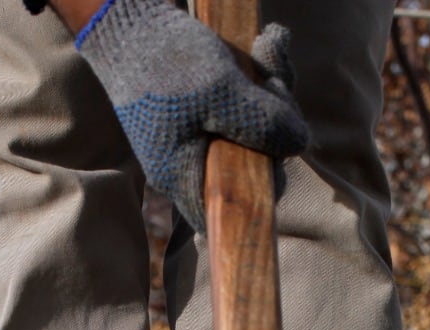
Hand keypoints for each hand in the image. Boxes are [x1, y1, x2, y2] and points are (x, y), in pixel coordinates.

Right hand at [74, 0, 307, 231]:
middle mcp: (193, 160)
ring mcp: (203, 133)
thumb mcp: (219, 93)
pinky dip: (263, 73)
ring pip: (257, 125)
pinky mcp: (209, 107)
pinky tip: (268, 40)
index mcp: (184, 175)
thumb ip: (261, 123)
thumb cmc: (164, 62)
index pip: (233, 207)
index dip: (266, 186)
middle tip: (277, 79)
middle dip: (278, 118)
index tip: (280, 151)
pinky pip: (248, 101)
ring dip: (274, 84)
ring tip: (270, 43)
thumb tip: (300, 144)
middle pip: (255, 160)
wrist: (128, 21)